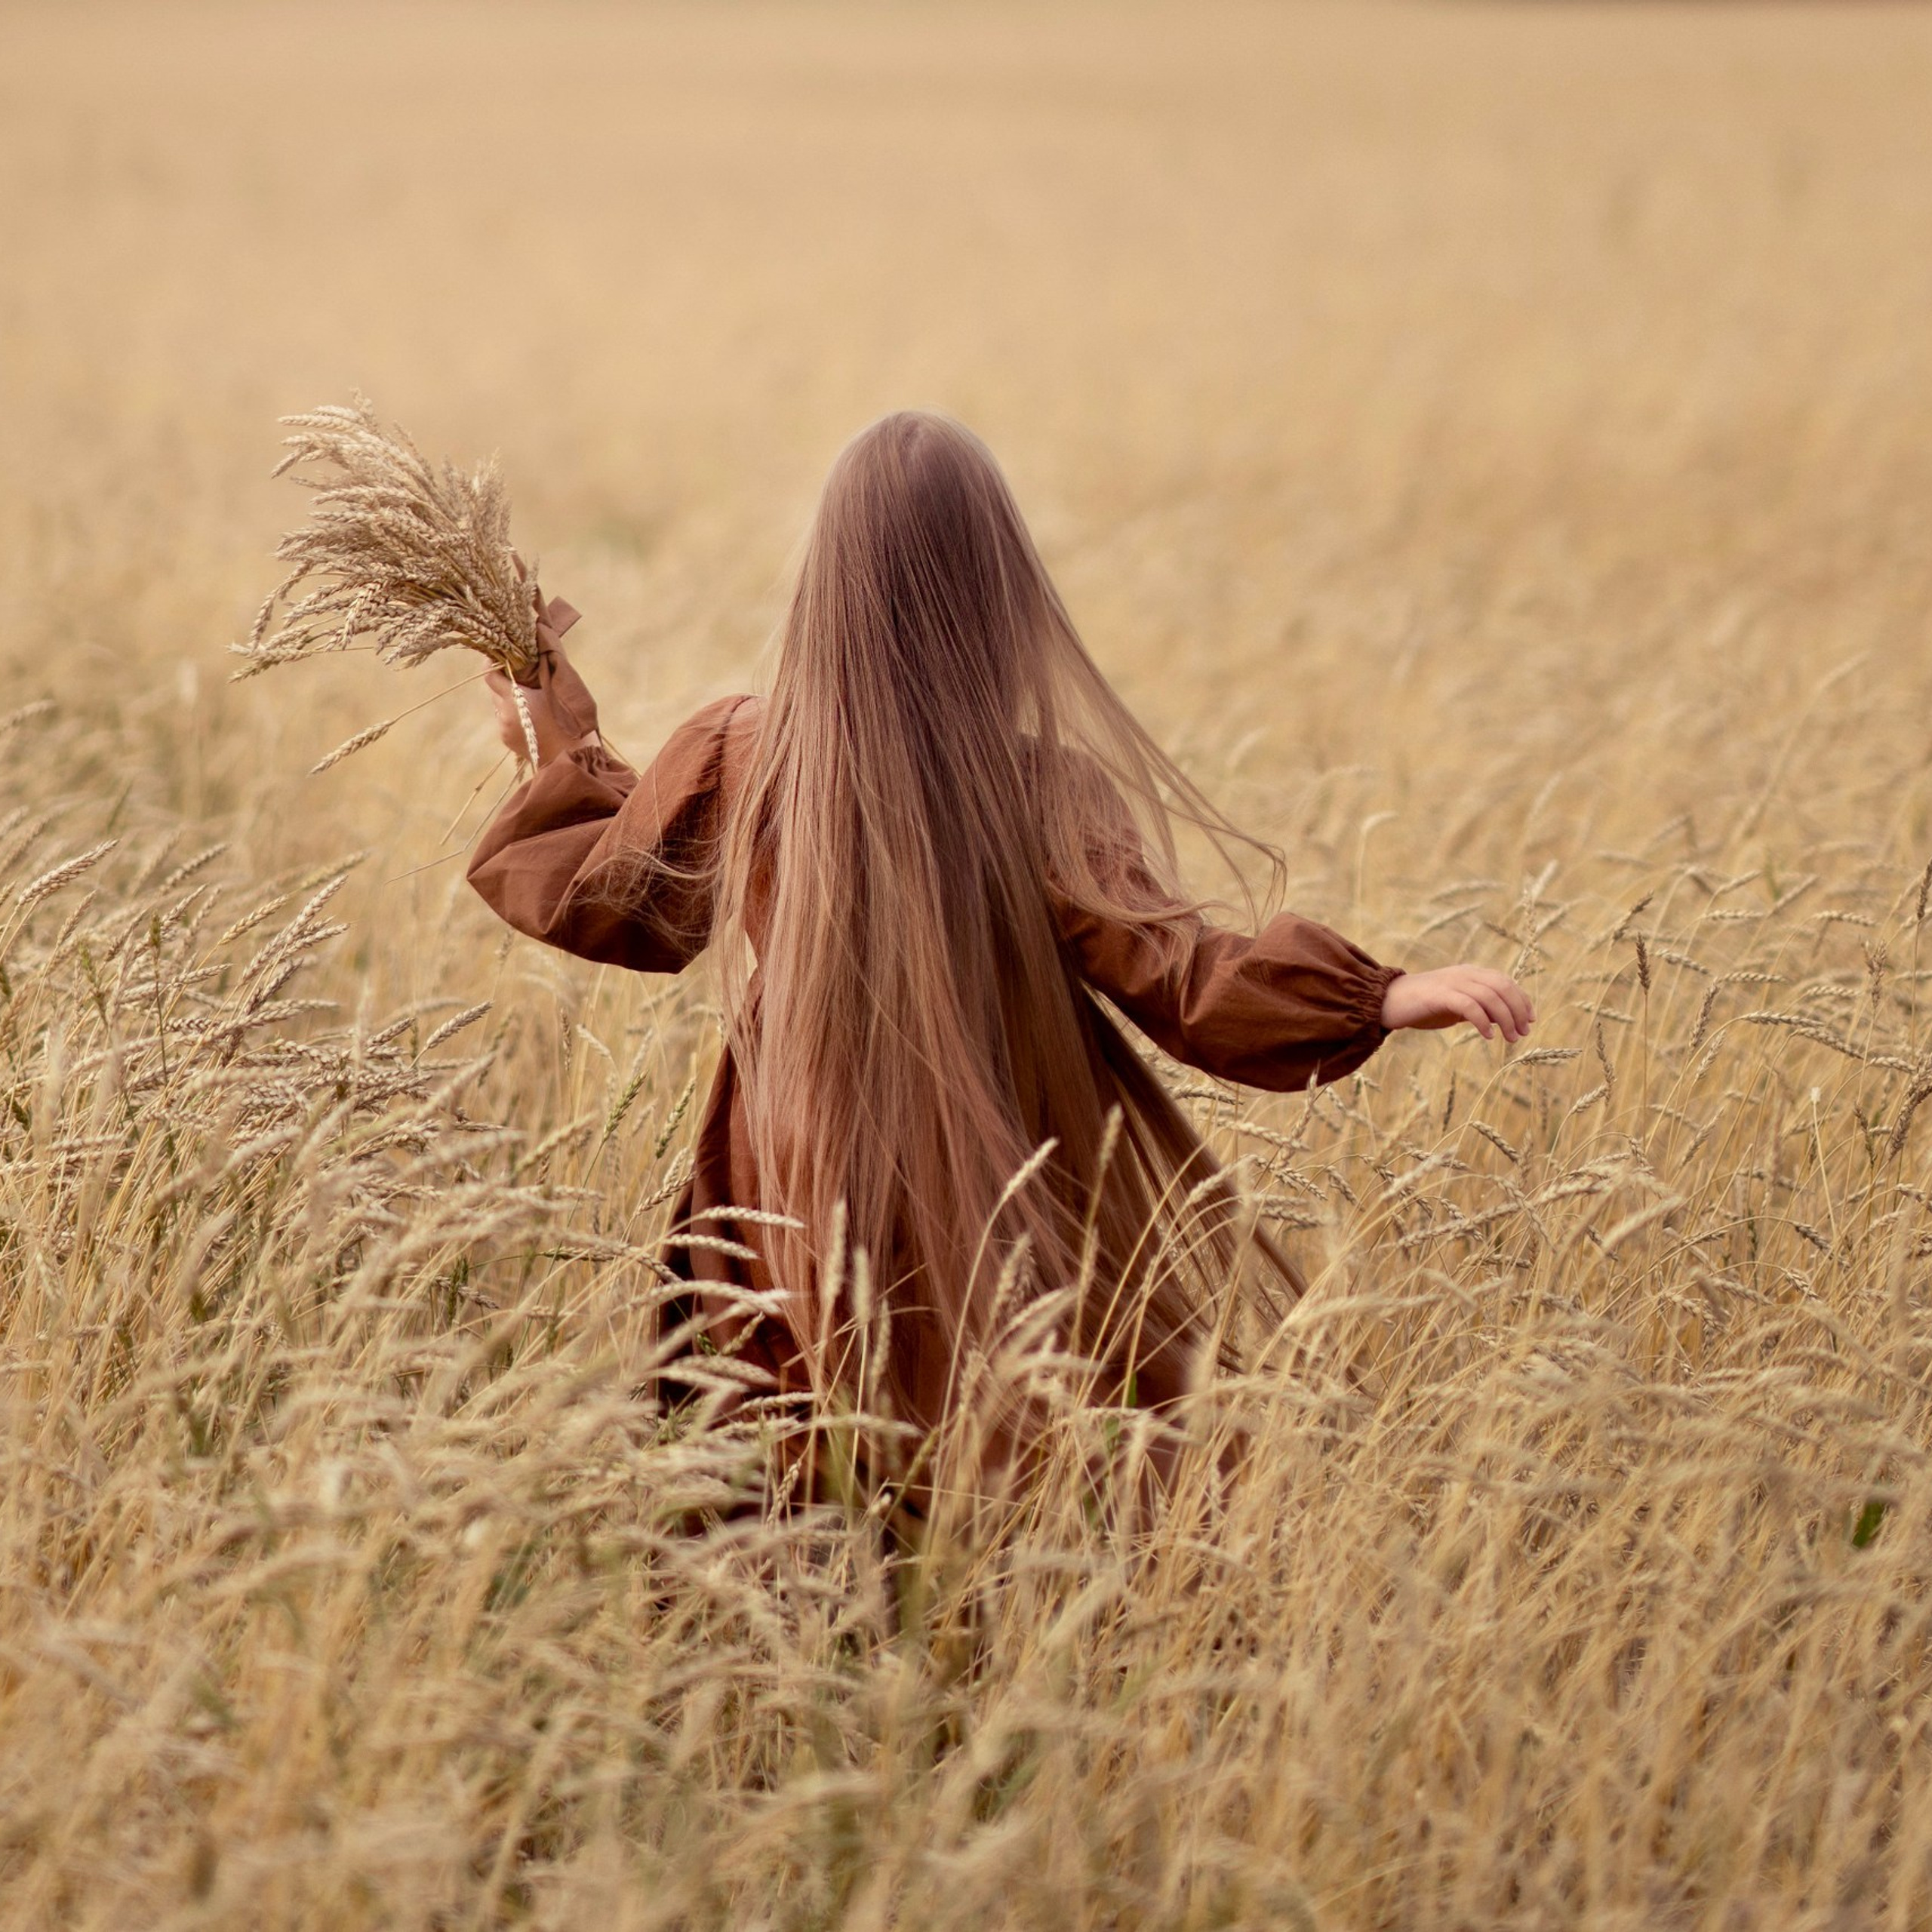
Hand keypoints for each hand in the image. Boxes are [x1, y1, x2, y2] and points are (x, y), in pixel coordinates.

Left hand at [485, 642, 600, 766]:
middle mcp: (504, 712)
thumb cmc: (566, 719)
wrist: (568, 754)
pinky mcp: (506, 739)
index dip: (492, 664)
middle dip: (504, 683)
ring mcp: (503, 727)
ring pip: (499, 706)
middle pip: (494, 690)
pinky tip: (530, 719)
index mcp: (515, 697)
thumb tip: (533, 659)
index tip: (498, 657)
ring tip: (528, 701)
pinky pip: (504, 720)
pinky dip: (512, 716)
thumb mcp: (554, 691)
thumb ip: (538, 675)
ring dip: (509, 700)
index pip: (490, 675)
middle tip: (519, 677)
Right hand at [1381, 965, 1534, 1043]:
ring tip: (1510, 1038)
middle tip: (1522, 1033)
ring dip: (1505, 1019)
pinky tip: (1488, 1036)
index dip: (1522, 999)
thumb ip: (1476, 1007)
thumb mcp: (1454, 1005)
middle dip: (1518, 1010)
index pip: (1505, 981)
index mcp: (1469, 973)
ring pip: (1490, 996)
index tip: (1530, 1020)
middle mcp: (1464, 973)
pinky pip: (1470, 1006)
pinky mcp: (1440, 995)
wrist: (1387, 1002)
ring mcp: (1452, 982)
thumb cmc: (1421, 1006)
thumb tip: (1501, 1020)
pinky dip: (1483, 1021)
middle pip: (1502, 987)